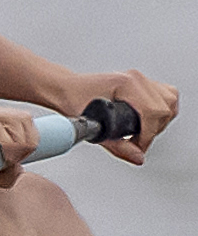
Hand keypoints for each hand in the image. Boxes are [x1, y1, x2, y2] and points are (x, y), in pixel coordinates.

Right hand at [0, 102, 50, 179]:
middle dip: (30, 141)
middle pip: (25, 117)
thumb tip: (20, 170)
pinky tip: (3, 157)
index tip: (25, 156)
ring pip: (16, 120)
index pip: (24, 119)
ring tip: (9, 160)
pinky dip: (7, 144)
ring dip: (20, 143)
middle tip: (17, 160)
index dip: (32, 138)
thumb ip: (1, 173)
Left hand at [56, 71, 176, 161]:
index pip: (153, 112)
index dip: (148, 135)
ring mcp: (139, 78)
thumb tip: (138, 157)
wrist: (65, 90)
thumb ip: (117, 146)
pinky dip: (162, 110)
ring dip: (160, 121)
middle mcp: (135, 78)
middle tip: (136, 141)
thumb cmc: (73, 101)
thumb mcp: (93, 128)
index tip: (138, 146)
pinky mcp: (142, 82)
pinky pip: (166, 96)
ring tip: (142, 131)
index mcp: (125, 84)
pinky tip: (149, 120)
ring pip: (169, 101)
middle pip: (164, 109)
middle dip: (154, 130)